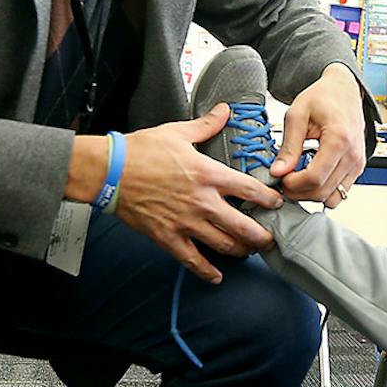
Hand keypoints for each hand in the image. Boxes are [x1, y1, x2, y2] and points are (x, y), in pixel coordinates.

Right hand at [111, 107, 283, 282]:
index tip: (277, 203)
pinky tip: (217, 276)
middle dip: (262, 236)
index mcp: (208, 174)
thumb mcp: (177, 132)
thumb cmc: (141, 151)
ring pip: (224, 245)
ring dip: (241, 251)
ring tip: (248, 252)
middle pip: (244, 226)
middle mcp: (202, 201)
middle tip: (269, 239)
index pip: (250, 189)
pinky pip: (193, 260)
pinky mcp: (168, 237)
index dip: (269, 199)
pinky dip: (207, 271)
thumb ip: (206, 125)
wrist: (110, 171)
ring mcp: (186, 222)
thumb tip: (223, 111)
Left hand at [272, 63, 368, 206]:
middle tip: (284, 179)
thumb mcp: (297, 115)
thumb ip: (288, 146)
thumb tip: (277, 171)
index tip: (281, 176)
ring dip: (311, 195)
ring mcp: (357, 163)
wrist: (344, 90)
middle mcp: (353, 154)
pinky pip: (340, 192)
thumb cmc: (323, 97)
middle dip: (299, 192)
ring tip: (298, 179)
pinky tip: (311, 176)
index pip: (315, 178)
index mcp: (339, 139)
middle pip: (323, 192)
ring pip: (333, 198)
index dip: (293, 184)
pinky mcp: (357, 168)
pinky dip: (323, 190)